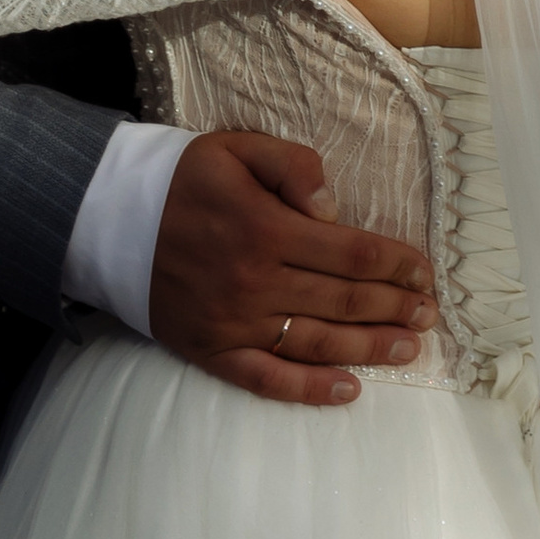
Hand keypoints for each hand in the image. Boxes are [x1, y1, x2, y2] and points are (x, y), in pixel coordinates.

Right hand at [147, 129, 435, 407]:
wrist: (110, 218)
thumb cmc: (183, 179)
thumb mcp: (237, 147)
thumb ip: (292, 165)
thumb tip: (333, 209)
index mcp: (266, 228)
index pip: (349, 252)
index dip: (394, 263)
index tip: (424, 271)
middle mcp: (256, 282)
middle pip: (343, 299)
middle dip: (394, 306)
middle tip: (429, 314)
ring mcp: (235, 322)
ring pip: (317, 342)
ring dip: (369, 347)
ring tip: (409, 349)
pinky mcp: (213, 351)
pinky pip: (269, 379)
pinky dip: (310, 391)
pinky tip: (349, 391)